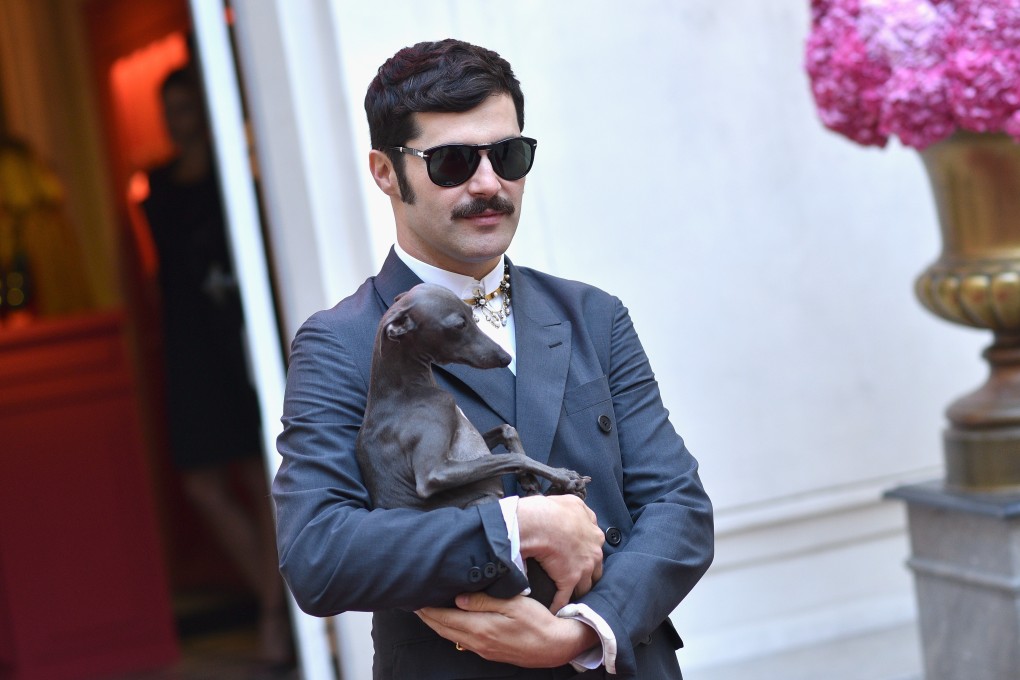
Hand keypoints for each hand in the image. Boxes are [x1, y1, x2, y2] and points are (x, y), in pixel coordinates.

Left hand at [416, 592, 598, 667]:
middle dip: (427, 616)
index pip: (444, 618)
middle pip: (443, 629)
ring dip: (437, 624)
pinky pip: (463, 641)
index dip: (427, 609)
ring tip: (427, 612)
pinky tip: (452, 623)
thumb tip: (458, 598)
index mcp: (481, 628)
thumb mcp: (513, 604)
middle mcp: (478, 641)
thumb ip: (484, 600)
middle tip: (414, 603)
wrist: (555, 646)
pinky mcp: (490, 652)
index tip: (414, 599)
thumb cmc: (538, 622)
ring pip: (452, 636)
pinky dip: (451, 630)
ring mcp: (484, 649)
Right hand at [516, 494, 603, 611]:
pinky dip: (559, 605)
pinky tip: (556, 611)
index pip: (595, 548)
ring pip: (585, 586)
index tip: (582, 558)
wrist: (541, 523)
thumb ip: (580, 510)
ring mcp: (584, 568)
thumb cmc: (553, 509)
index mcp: (594, 534)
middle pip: (595, 570)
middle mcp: (594, 552)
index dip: (588, 554)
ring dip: (578, 593)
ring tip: (573, 600)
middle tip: (580, 580)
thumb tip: (577, 512)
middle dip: (589, 575)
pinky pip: (564, 598)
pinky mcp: (570, 580)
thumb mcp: (572, 502)